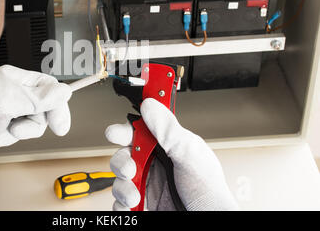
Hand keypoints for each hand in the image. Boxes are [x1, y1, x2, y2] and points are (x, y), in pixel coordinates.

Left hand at [0, 65, 71, 159]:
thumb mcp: (9, 103)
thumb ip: (40, 97)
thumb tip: (65, 90)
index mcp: (15, 78)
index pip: (49, 87)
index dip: (57, 106)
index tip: (60, 126)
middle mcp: (13, 90)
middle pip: (43, 108)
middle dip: (29, 123)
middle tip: (16, 127)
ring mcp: (8, 107)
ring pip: (31, 124)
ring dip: (15, 132)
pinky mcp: (2, 123)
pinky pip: (18, 133)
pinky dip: (5, 138)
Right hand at [105, 98, 238, 210]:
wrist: (209, 220)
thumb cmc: (209, 192)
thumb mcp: (190, 154)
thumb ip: (168, 130)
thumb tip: (150, 106)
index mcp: (168, 146)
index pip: (140, 131)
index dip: (125, 130)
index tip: (116, 133)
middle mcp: (156, 163)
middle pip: (124, 154)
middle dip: (121, 161)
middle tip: (130, 169)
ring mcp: (148, 184)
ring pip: (119, 178)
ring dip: (122, 186)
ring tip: (135, 194)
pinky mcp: (142, 204)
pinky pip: (120, 201)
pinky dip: (121, 204)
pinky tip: (133, 205)